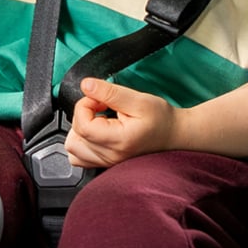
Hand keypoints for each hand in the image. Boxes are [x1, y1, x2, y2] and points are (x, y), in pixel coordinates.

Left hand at [64, 77, 182, 168]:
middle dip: (83, 116)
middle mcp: (110, 156)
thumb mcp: (138, 99)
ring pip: (73, 150)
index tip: (100, 99)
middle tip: (101, 108)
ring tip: (99, 121)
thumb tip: (86, 85)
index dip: (85, 105)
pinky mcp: (107, 163)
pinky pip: (80, 157)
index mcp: (117, 141)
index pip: (81, 124)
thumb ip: (110, 92)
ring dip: (80, 131)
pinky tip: (97, 131)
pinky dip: (83, 142)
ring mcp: (107, 162)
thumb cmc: (161, 119)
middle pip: (74, 138)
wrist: (174, 134)